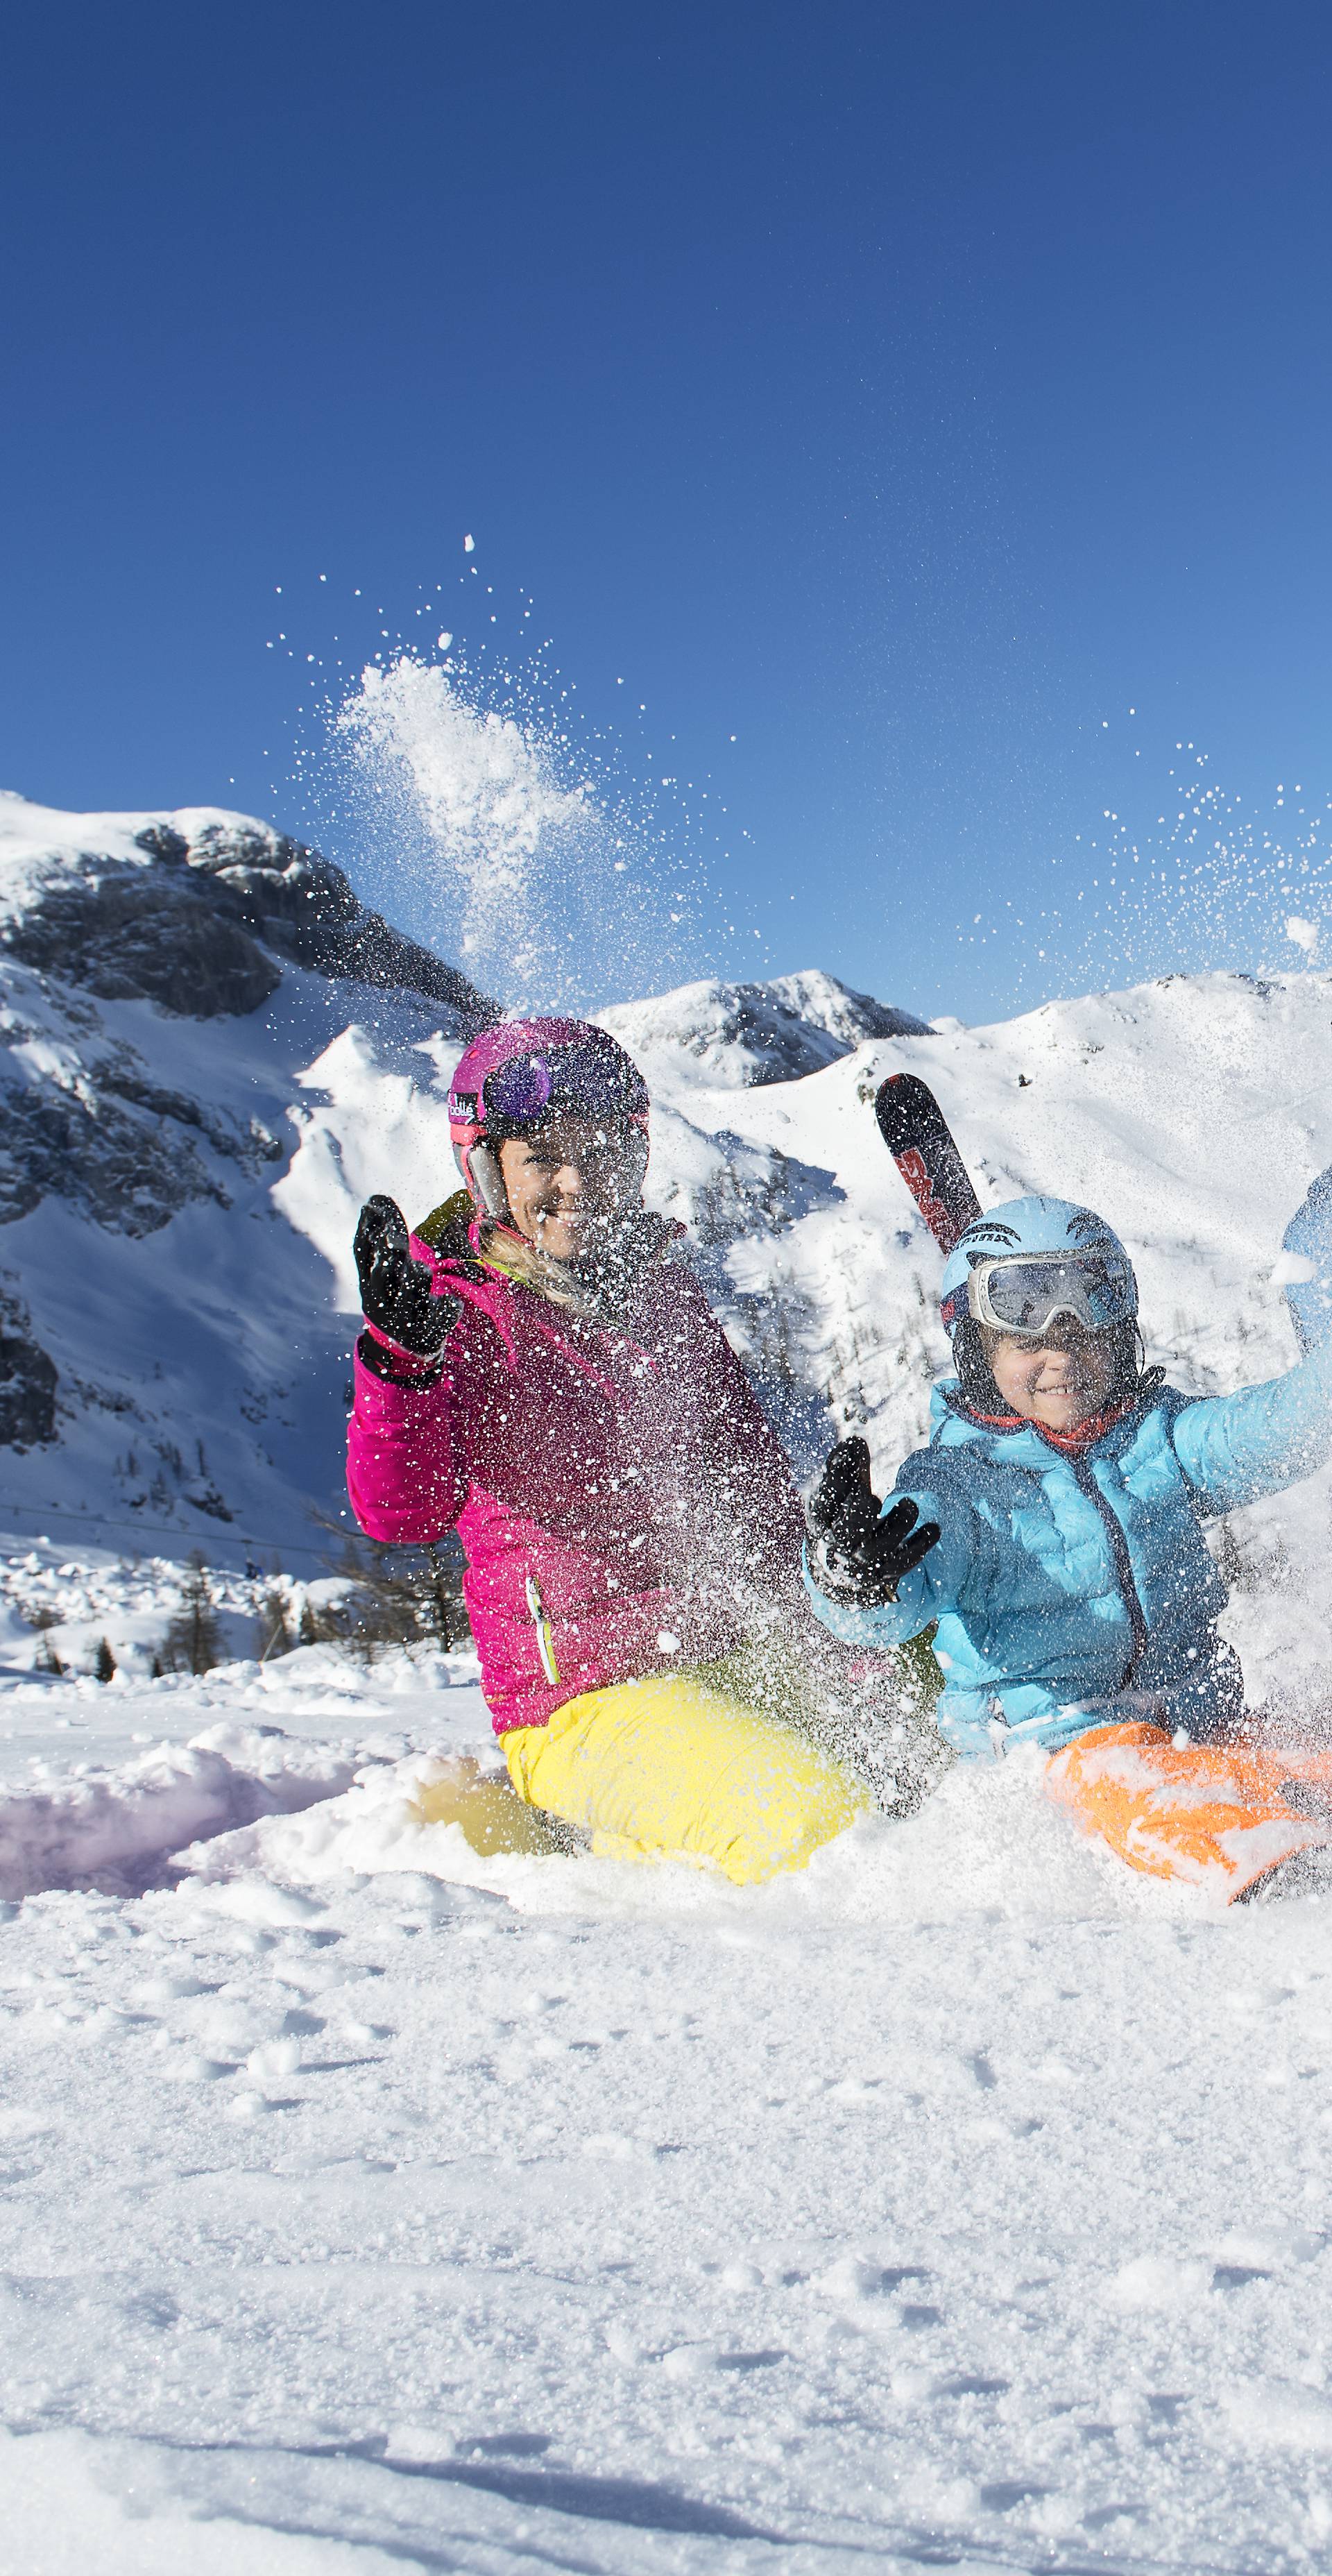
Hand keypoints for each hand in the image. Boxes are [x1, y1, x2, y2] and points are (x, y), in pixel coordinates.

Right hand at [354, 1195, 458, 1355]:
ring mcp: (407, 1318)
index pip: (363, 1251)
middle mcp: (384, 1301)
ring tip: (418, 1270)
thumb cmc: (392, 1304)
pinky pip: (442, 1316)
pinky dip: (446, 1307)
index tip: (377, 1201)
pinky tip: (449, 1301)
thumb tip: (373, 1202)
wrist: (401, 1358)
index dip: (370, 1226)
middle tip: (395, 1238)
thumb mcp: (376, 1280)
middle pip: (383, 1270)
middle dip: (390, 1249)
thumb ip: (373, 1245)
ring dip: (415, 1274)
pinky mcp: (430, 1333)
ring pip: (412, 1287)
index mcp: (368, 1285)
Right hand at [807, 1436, 939, 1607]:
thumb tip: (855, 1443)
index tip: (857, 1447)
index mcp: (820, 1520)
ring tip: (910, 1504)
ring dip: (897, 1526)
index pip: (824, 1502)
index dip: (837, 1478)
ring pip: (877, 1550)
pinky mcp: (882, 1573)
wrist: (836, 1572)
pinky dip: (919, 1547)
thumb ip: (844, 1468)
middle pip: (846, 1533)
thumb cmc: (838, 1518)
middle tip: (872, 1498)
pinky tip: (934, 1529)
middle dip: (859, 1515)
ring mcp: (860, 1563)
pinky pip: (901, 1565)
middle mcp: (838, 1545)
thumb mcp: (835, 1495)